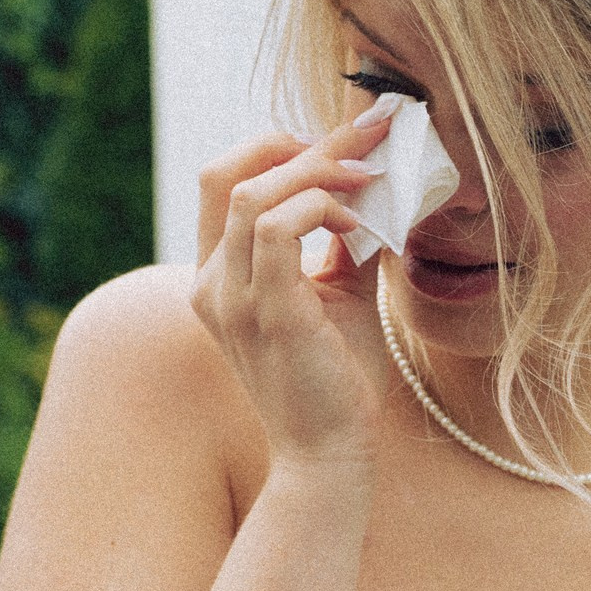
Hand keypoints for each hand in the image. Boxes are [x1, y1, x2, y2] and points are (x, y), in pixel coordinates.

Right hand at [190, 118, 388, 471]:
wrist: (333, 451)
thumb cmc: (337, 375)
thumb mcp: (339, 292)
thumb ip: (345, 239)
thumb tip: (379, 185)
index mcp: (217, 274)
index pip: (223, 181)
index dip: (277, 144)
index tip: (341, 139)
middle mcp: (210, 283)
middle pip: (230, 173)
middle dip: (304, 144)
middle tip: (366, 141)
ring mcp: (231, 299)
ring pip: (254, 195)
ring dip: (320, 173)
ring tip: (369, 181)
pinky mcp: (268, 314)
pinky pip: (280, 230)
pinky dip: (323, 209)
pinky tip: (359, 224)